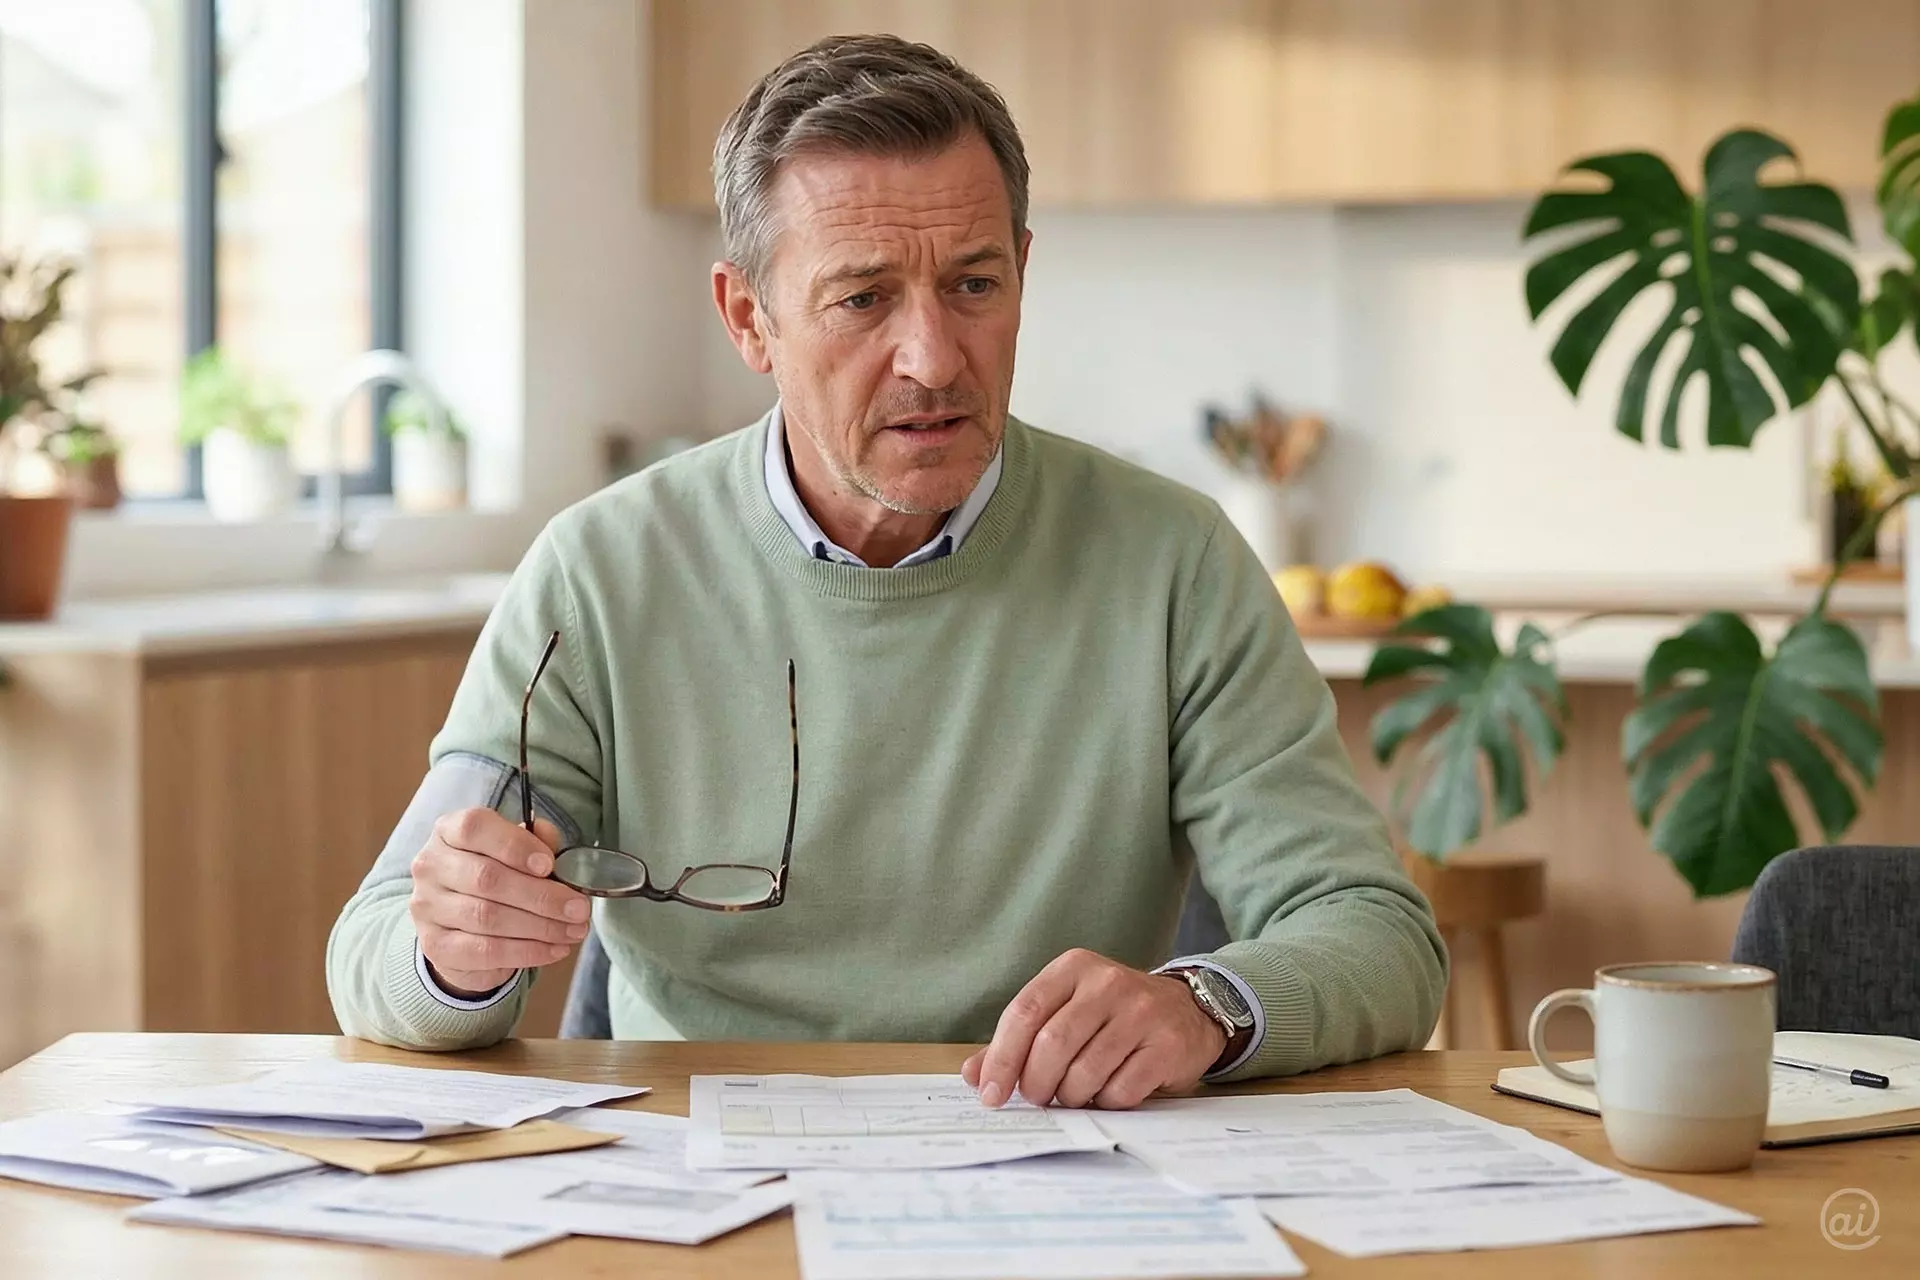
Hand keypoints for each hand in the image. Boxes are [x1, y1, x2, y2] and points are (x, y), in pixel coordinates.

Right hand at [409, 807, 589, 997]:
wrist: (460, 924)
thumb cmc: (495, 875)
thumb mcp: (516, 851)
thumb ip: (534, 840)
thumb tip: (547, 835)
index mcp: (449, 831)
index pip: (474, 828)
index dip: (515, 845)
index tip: (549, 865)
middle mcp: (431, 866)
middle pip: (487, 878)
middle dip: (542, 896)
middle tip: (579, 908)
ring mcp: (427, 907)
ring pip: (488, 918)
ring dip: (541, 926)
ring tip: (574, 930)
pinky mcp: (436, 946)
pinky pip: (486, 951)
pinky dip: (528, 951)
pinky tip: (555, 949)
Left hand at [961, 949, 1226, 1110]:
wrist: (1188, 1011)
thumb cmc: (1112, 1016)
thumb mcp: (1066, 1011)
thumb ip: (1020, 1040)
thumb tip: (976, 1075)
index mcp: (1074, 968)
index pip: (1024, 1012)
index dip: (1002, 1057)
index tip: (991, 1094)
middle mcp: (1108, 982)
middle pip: (1052, 1044)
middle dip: (1036, 1084)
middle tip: (1037, 1099)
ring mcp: (1141, 1011)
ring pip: (1085, 1072)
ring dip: (1071, 1097)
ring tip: (1073, 1095)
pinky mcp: (1166, 1044)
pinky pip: (1120, 1089)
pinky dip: (1104, 1103)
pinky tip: (1106, 1094)